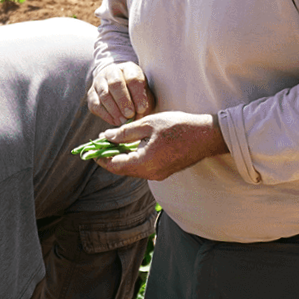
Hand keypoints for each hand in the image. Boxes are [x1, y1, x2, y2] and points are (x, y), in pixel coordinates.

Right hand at [88, 62, 155, 125]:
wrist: (119, 87)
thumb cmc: (135, 92)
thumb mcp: (145, 93)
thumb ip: (143, 103)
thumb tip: (138, 116)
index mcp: (128, 68)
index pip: (133, 78)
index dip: (138, 95)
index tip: (142, 109)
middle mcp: (111, 71)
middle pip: (115, 83)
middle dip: (123, 101)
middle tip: (130, 114)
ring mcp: (99, 82)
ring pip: (104, 95)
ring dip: (114, 110)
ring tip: (123, 120)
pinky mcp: (91, 94)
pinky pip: (96, 105)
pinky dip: (106, 115)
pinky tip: (115, 121)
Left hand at [95, 111, 227, 180]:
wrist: (206, 136)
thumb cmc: (178, 126)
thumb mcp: (148, 124)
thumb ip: (124, 132)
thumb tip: (106, 137)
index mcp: (144, 162)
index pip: (115, 165)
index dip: (101, 158)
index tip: (91, 150)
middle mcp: (150, 173)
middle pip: (122, 170)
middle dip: (109, 158)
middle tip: (101, 145)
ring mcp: (158, 174)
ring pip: (132, 169)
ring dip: (121, 158)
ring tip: (114, 143)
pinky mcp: (164, 172)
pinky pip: (142, 168)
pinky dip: (133, 159)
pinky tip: (131, 146)